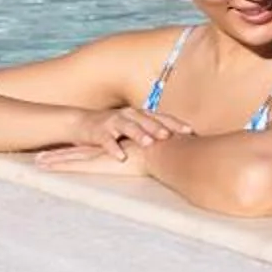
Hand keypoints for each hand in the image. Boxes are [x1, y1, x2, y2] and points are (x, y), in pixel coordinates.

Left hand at [31, 145, 152, 176]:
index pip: (92, 151)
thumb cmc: (162, 155)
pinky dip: (58, 165)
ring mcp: (99, 156)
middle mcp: (104, 151)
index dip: (79, 152)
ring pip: (71, 157)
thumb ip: (153, 161)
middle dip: (60, 154)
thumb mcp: (155, 158)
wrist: (161, 150)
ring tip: (37, 162)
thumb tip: (162, 167)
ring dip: (54, 159)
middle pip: (77, 152)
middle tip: (42, 157)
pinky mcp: (97, 163)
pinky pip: (73, 165)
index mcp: (115, 151)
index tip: (67, 153)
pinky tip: (45, 166)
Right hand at [69, 106, 186, 158]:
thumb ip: (152, 130)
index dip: (175, 123)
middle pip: (146, 120)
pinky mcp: (99, 132)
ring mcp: (113, 122)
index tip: (189, 131)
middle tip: (170, 135)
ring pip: (128, 127)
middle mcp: (128, 115)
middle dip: (158, 127)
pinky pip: (107, 141)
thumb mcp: (134, 126)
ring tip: (149, 143)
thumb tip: (177, 141)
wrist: (81, 123)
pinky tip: (120, 157)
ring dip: (139, 134)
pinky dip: (113, 148)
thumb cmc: (113, 127)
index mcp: (139, 114)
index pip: (160, 117)